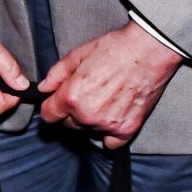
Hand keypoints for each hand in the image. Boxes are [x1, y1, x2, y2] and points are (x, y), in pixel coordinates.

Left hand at [37, 21, 184, 147]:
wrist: (148, 51)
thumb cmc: (115, 48)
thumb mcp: (78, 54)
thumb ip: (56, 74)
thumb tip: (43, 88)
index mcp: (72, 96)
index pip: (48, 116)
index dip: (51, 107)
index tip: (57, 104)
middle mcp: (87, 115)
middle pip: (68, 125)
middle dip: (72, 113)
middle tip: (86, 95)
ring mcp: (108, 125)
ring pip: (88, 132)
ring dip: (90, 122)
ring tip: (103, 100)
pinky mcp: (127, 130)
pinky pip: (110, 143)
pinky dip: (109, 135)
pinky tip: (112, 118)